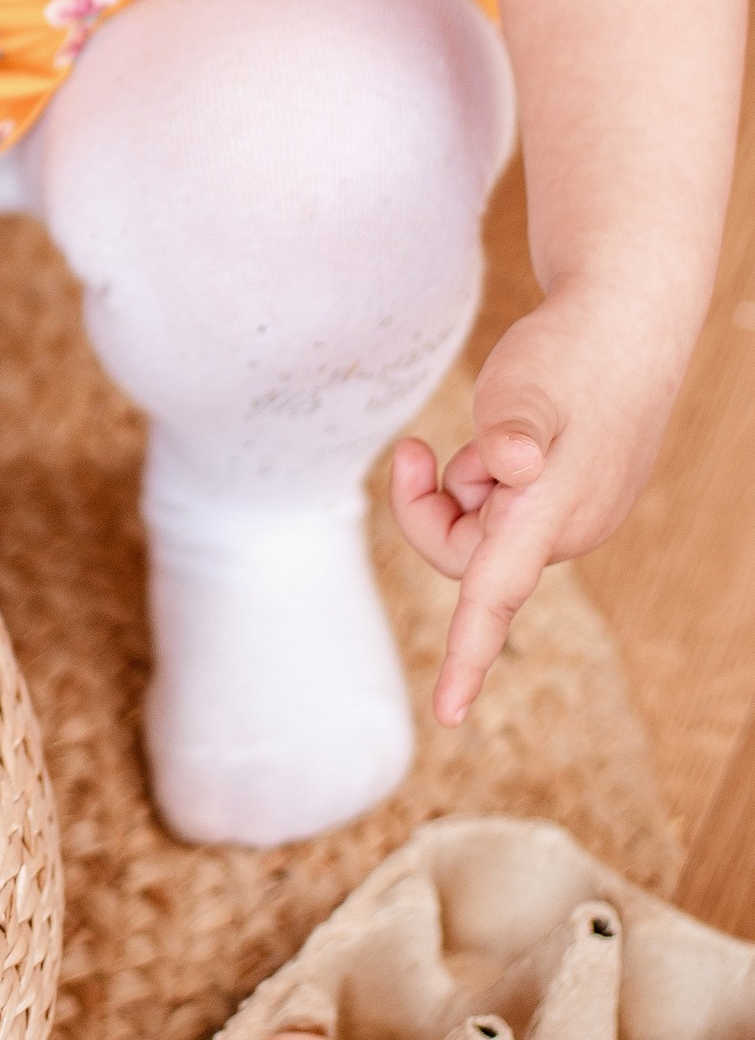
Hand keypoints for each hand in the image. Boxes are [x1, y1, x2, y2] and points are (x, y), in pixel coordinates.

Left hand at [391, 291, 678, 726]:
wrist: (626, 325)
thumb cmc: (574, 356)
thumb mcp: (530, 384)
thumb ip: (515, 426)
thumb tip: (506, 459)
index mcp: (549, 517)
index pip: (494, 599)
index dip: (468, 658)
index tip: (447, 715)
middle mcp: (563, 532)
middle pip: (464, 560)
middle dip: (428, 511)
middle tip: (414, 450)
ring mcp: (568, 517)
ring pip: (479, 533)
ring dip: (457, 490)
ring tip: (472, 438)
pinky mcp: (563, 498)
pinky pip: (499, 512)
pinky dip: (479, 480)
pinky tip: (498, 440)